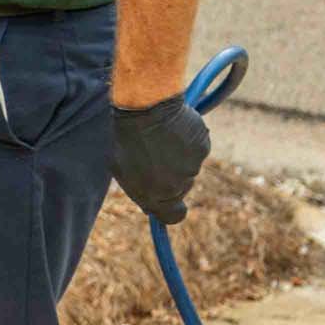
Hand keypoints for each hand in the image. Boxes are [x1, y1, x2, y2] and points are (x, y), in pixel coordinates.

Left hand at [111, 96, 209, 224]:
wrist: (143, 109)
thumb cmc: (125, 138)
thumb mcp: (121, 169)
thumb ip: (140, 189)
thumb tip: (150, 202)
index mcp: (155, 196)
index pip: (173, 215)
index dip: (171, 208)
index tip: (167, 198)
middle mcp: (177, 186)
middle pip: (181, 188)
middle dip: (171, 175)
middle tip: (154, 154)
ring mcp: (192, 167)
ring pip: (189, 166)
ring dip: (179, 155)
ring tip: (161, 138)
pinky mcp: (203, 148)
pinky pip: (197, 148)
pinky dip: (189, 140)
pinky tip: (174, 129)